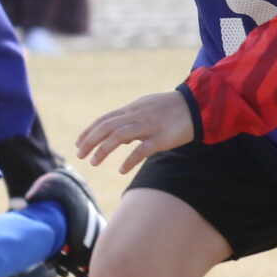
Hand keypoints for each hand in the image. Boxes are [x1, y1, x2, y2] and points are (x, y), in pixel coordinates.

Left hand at [78, 90, 196, 172]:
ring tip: (94, 162)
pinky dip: (130, 160)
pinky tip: (121, 170)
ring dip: (103, 150)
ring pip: (119, 136)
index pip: (104, 119)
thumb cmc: (172, 109)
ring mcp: (149, 126)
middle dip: (90, 141)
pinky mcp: (162, 138)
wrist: (198, 106)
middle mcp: (137, 116)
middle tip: (80, 155)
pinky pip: (142, 149)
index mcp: (132, 109)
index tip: (78, 143)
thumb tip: (117, 137)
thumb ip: (130, 120)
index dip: (89, 131)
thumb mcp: (147, 108)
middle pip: (107, 127)